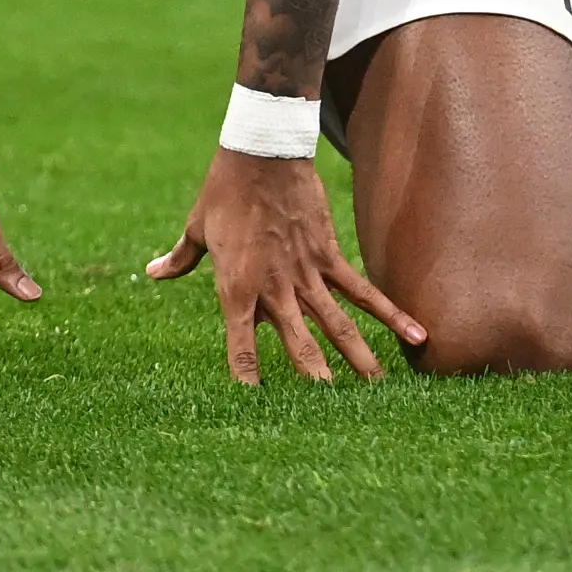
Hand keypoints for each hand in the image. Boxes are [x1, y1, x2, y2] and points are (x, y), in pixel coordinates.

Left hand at [147, 145, 425, 384]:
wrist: (261, 152)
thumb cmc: (222, 192)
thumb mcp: (196, 228)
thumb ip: (178, 259)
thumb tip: (152, 274)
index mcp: (235, 287)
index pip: (241, 344)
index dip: (247, 377)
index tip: (254, 409)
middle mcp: (273, 288)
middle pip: (298, 345)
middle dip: (314, 382)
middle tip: (329, 418)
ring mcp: (306, 273)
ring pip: (338, 326)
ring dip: (359, 360)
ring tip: (379, 394)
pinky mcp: (329, 256)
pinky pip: (364, 292)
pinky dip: (392, 314)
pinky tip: (418, 336)